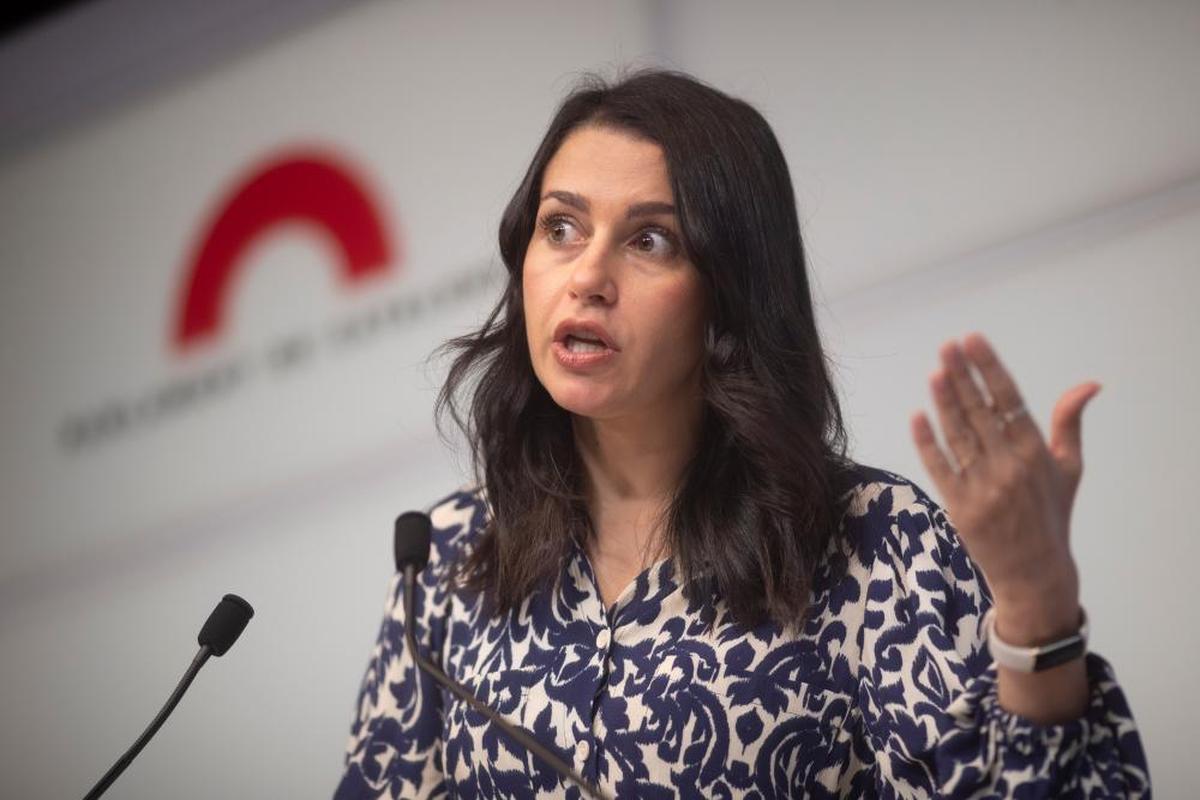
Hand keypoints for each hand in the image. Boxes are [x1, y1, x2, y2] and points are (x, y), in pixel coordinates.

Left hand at [910, 333, 1099, 643]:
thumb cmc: (1051, 514)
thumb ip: (1069, 422)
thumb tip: (1089, 384)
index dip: (989, 368)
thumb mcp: (1068, 468)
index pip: (1009, 400)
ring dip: (944, 402)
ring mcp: (984, 487)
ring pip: (959, 436)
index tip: (972, 341)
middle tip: (947, 346)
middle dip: (963, 376)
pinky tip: (917, 416)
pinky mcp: (961, 507)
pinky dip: (927, 442)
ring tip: (934, 371)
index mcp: (1037, 453)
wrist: (1034, 572)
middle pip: (981, 412)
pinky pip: (940, 467)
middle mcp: (1011, 467)